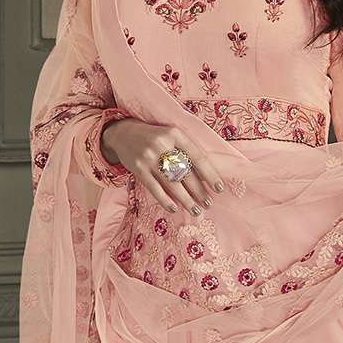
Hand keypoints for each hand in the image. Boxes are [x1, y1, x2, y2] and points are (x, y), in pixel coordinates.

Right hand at [100, 118, 228, 216]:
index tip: (219, 189)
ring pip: (172, 183)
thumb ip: (187, 151)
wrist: (123, 132)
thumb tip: (207, 177)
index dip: (210, 175)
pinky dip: (165, 200)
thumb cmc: (155, 137)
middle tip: (208, 203)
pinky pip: (154, 188)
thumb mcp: (172, 136)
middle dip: (199, 191)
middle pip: (186, 173)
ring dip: (186, 200)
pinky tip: (174, 209)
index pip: (197, 157)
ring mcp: (148, 157)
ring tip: (196, 210)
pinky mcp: (138, 168)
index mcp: (175, 134)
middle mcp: (162, 144)